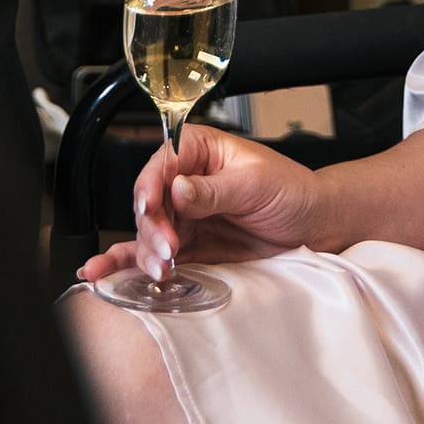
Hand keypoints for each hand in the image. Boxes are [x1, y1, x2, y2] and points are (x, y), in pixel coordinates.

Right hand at [77, 120, 320, 285]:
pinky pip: (156, 253)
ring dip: (148, 252)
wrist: (315, 225)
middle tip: (168, 250)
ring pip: (150, 232)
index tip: (152, 209)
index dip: (151, 187)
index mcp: (200, 151)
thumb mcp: (256, 184)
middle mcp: (187, 181)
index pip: (163, 164)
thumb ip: (214, 190)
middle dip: (153, 229)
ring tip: (161, 269)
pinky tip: (108, 272)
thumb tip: (178, 189)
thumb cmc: (293, 191)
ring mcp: (186, 215)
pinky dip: (133, 262)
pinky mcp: (190, 244)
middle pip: (150, 203)